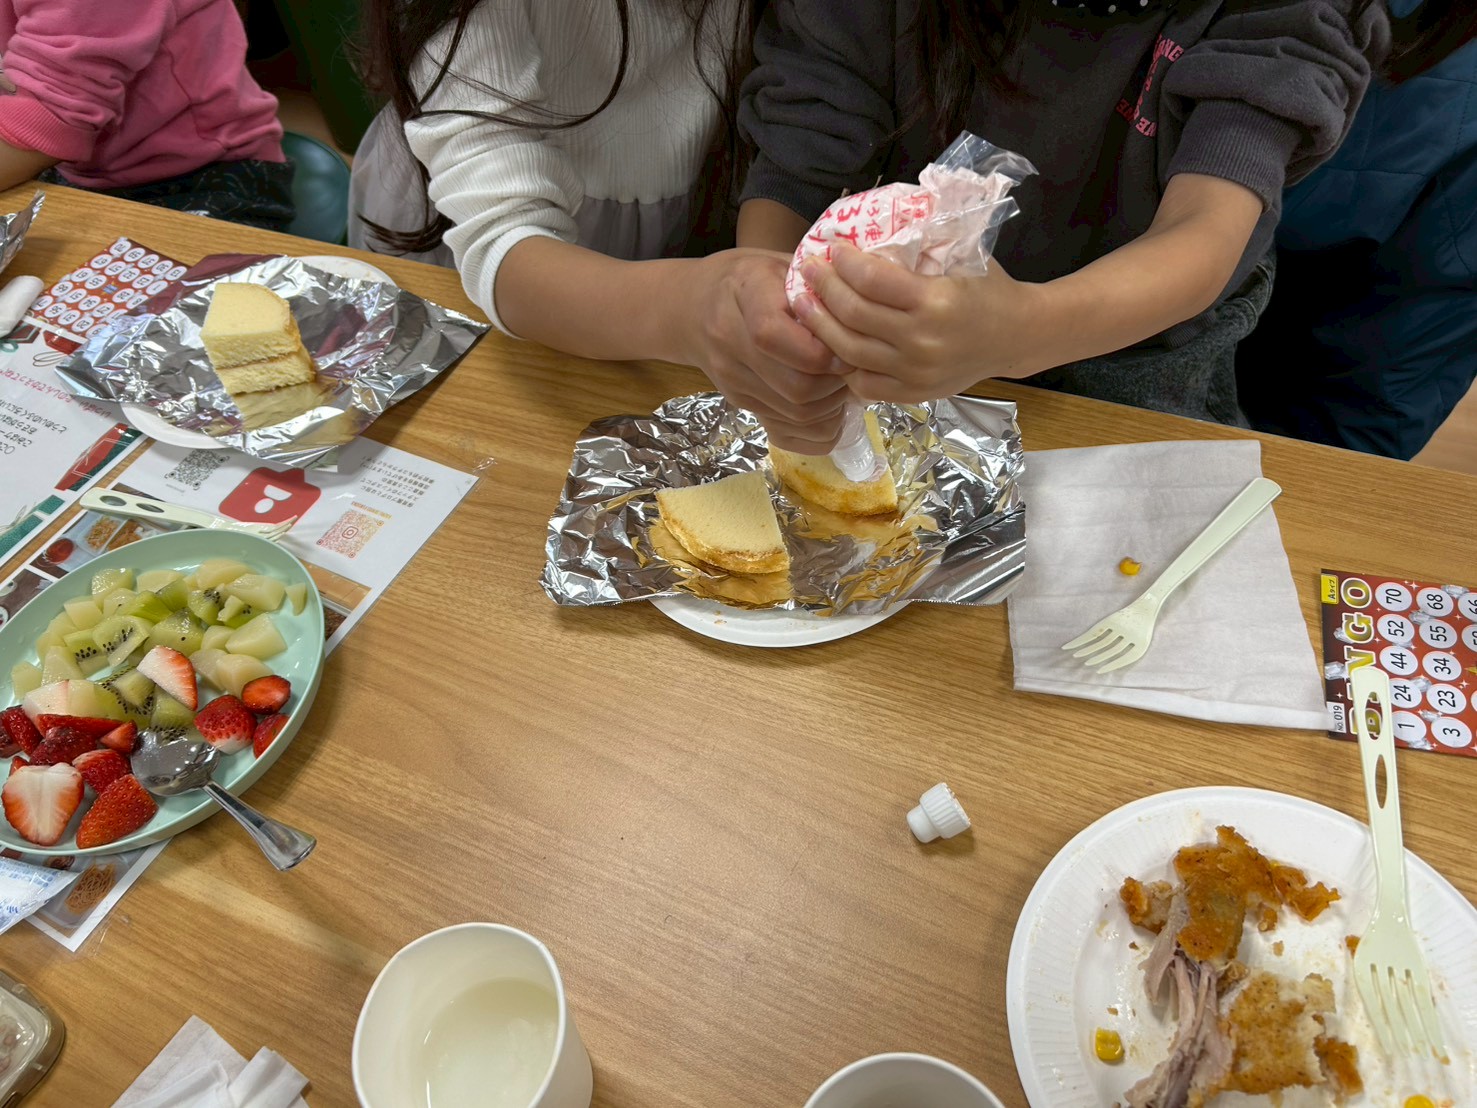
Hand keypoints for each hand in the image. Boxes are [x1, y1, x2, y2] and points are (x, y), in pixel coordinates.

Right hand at [682, 249, 849, 452]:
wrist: (693, 307)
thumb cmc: (748, 278)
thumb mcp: (780, 263)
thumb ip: (816, 287)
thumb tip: (864, 316)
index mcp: (745, 296)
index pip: (779, 338)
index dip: (824, 352)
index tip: (849, 346)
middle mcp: (730, 343)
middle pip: (796, 387)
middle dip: (836, 384)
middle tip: (853, 369)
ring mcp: (732, 380)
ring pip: (795, 414)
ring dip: (831, 406)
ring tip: (842, 384)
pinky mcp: (739, 403)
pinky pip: (786, 431)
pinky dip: (816, 426)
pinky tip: (827, 407)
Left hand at [791, 243, 1053, 401]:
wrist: (1019, 335)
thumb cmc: (989, 289)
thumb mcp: (960, 257)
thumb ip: (917, 250)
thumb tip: (867, 233)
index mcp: (935, 301)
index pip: (871, 280)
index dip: (844, 262)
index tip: (833, 248)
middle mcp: (922, 340)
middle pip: (852, 315)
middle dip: (823, 288)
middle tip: (808, 270)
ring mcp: (916, 372)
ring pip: (849, 351)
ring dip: (820, 325)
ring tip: (805, 304)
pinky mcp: (914, 393)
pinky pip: (864, 383)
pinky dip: (845, 364)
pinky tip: (833, 343)